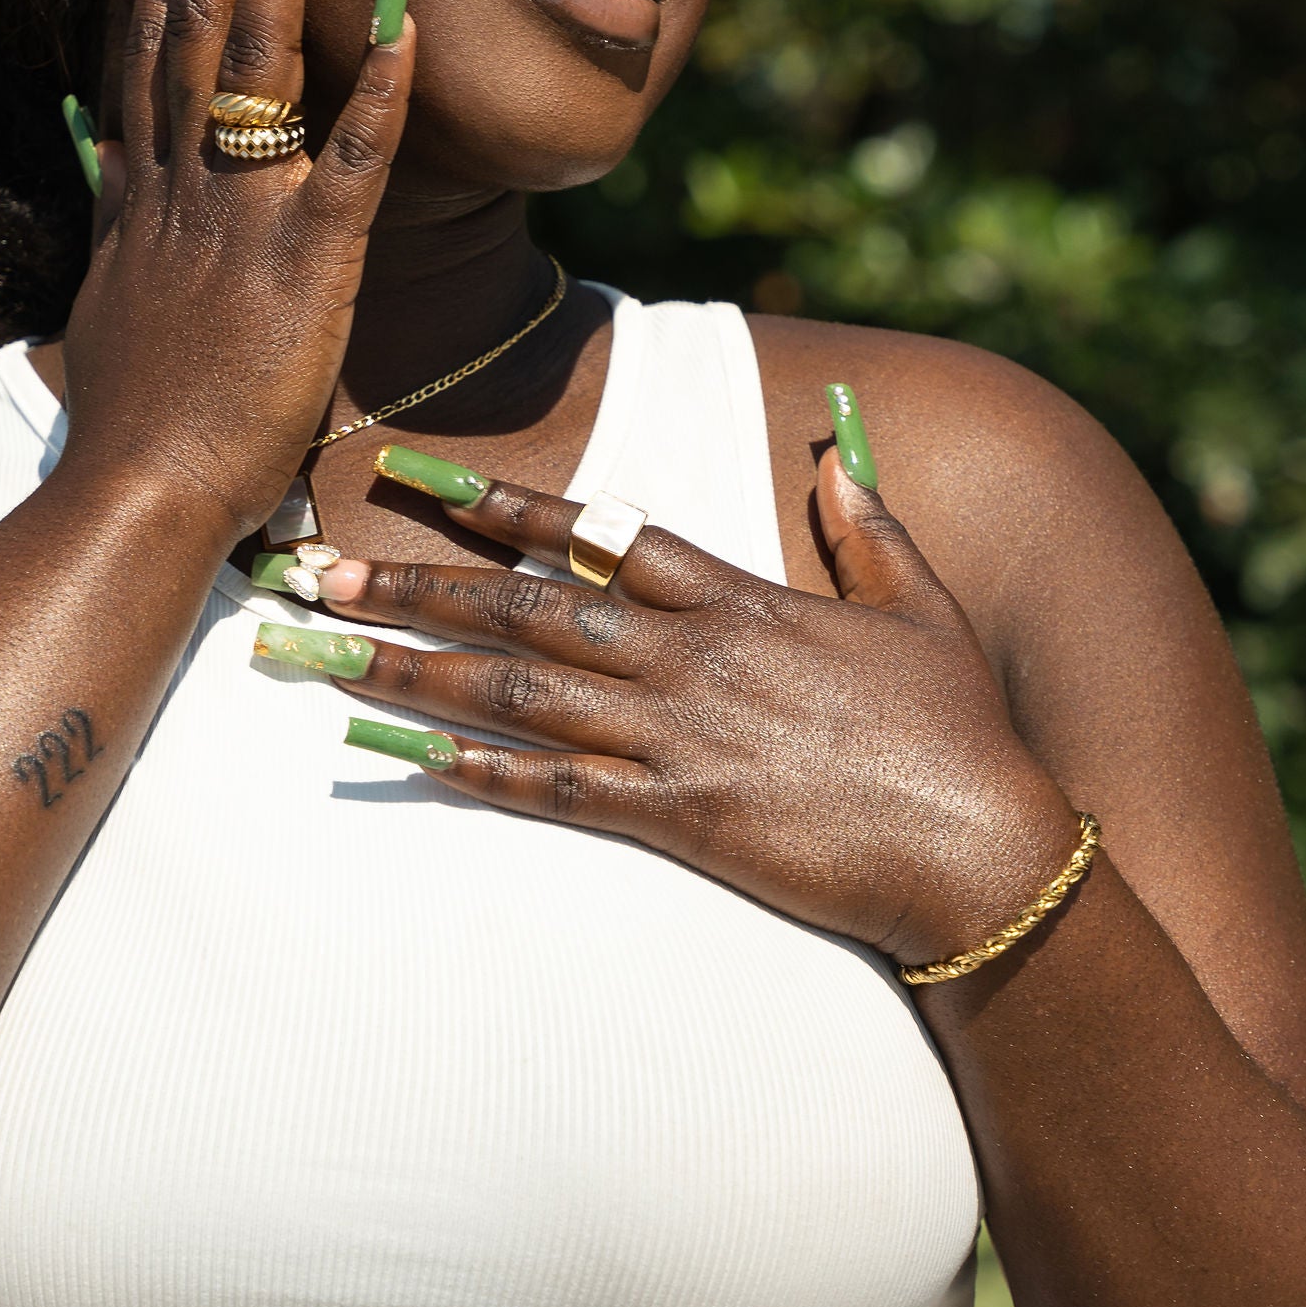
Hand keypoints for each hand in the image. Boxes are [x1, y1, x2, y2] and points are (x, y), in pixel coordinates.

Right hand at [57, 0, 414, 543]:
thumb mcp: (111, 299)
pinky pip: (351, 162)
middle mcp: (183, 182)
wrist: (133, 497)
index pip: (144, 41)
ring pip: (258, 62)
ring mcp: (242, 217)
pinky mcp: (307, 266)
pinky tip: (407, 19)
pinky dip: (380, 89)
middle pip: (192, 20)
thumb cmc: (134, 422)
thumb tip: (103, 165)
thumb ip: (117, 223)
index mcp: (141, 190)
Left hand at [313, 453, 1081, 966]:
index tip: (422, 481)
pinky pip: (558, 791)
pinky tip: (407, 761)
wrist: (981, 852)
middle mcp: (692, 657)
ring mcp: (680, 737)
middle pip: (530, 606)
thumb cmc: (960, 733)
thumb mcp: (923, 608)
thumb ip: (873, 526)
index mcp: (740, 600)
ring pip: (521, 691)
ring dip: (417, 671)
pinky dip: (477, 772)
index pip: (601, 532)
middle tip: (325, 571)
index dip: (506, 505)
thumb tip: (841, 454)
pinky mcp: (680, 818)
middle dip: (418, 586)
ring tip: (330, 657)